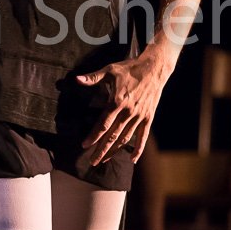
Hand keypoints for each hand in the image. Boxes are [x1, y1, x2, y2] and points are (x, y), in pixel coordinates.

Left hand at [76, 50, 167, 164]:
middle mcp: (128, 112)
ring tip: (104, 160)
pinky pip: (142, 136)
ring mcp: (139, 116)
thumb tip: (76, 79)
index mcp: (117, 102)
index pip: (103, 124)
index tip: (84, 145)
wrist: (154, 68)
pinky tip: (132, 159)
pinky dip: (138, 149)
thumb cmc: (130, 68)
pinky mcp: (148, 117)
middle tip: (92, 161)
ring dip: (114, 151)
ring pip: (125, 138)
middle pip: (112, 136)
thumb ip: (93, 78)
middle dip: (101, 150)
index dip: (93, 136)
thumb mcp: (110, 70)